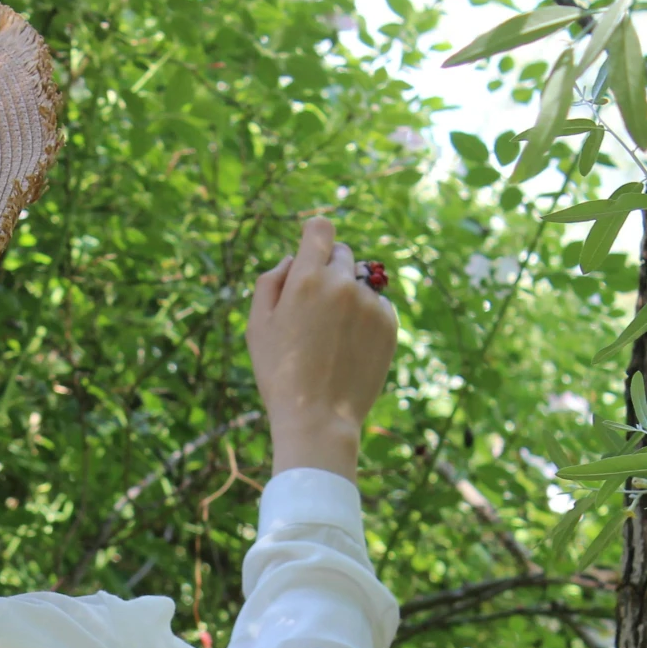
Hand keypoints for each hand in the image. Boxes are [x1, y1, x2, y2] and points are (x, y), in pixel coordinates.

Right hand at [246, 216, 398, 481]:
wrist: (318, 419)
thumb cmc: (280, 374)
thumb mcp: (257, 326)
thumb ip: (270, 282)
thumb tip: (292, 259)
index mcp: (307, 278)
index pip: (320, 228)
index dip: (314, 237)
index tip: (311, 252)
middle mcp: (343, 284)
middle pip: (342, 253)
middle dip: (329, 271)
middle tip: (315, 309)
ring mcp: (371, 304)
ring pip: (361, 282)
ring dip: (349, 296)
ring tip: (332, 337)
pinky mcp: (389, 325)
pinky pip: (378, 305)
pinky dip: (366, 317)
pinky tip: (349, 347)